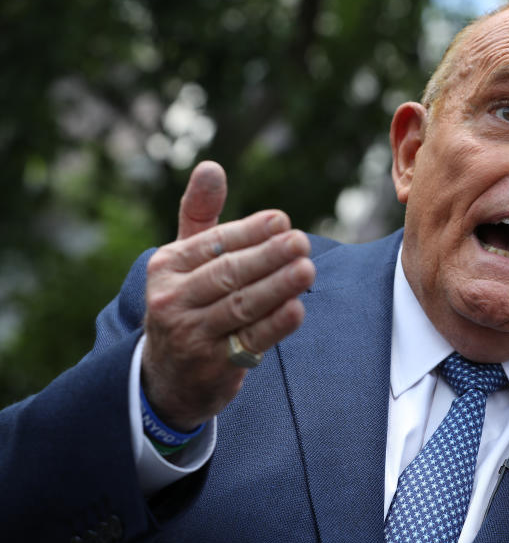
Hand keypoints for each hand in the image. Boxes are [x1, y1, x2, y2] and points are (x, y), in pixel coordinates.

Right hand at [141, 161, 315, 430]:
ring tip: (307, 269)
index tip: (282, 221)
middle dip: (267, 256)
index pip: (213, 244)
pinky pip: (249, 341)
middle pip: (227, 273)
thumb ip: (200, 214)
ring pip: (240, 306)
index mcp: (167, 266)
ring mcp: (191, 335)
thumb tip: (212, 166)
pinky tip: (297, 309)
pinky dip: (275, 325)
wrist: (167, 376)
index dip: (249, 232)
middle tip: (301, 241)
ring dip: (277, 287)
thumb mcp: (183, 259)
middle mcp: (172, 300)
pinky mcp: (212, 365)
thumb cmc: (186, 301)